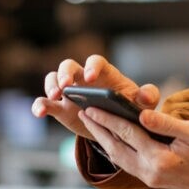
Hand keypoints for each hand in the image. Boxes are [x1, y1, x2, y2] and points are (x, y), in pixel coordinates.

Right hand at [31, 54, 159, 140]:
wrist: (117, 127)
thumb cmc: (129, 108)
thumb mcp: (142, 103)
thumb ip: (148, 96)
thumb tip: (146, 94)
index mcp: (104, 74)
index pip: (95, 61)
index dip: (92, 67)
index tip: (90, 79)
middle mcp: (83, 79)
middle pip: (69, 66)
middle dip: (66, 73)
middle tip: (66, 85)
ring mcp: (69, 92)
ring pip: (53, 79)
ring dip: (51, 85)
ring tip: (53, 97)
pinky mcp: (60, 108)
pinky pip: (44, 102)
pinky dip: (40, 105)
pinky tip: (40, 112)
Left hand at [79, 108, 188, 188]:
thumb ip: (166, 124)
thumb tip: (141, 113)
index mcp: (159, 158)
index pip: (127, 133)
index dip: (108, 118)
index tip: (91, 107)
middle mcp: (150, 172)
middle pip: (116, 147)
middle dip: (99, 129)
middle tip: (82, 113)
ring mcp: (150, 178)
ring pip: (119, 158)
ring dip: (104, 140)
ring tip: (92, 125)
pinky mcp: (154, 180)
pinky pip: (127, 164)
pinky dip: (116, 151)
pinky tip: (112, 142)